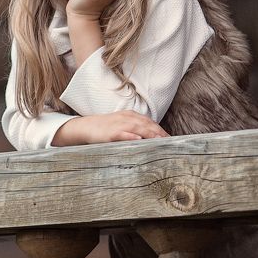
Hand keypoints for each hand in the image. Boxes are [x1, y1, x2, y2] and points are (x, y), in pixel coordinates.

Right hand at [51, 110, 168, 145]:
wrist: (86, 127)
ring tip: (161, 141)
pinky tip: (139, 139)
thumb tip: (151, 139)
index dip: (161, 130)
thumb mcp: (122, 125)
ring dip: (151, 134)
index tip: (171, 139)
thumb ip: (136, 129)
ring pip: (138, 128)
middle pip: (147, 125)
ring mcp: (119, 124)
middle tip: (171, 142)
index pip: (150, 123)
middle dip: (160, 133)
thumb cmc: (106, 128)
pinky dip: (132, 136)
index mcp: (131, 116)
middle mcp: (127, 118)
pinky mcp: (111, 133)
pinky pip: (123, 134)